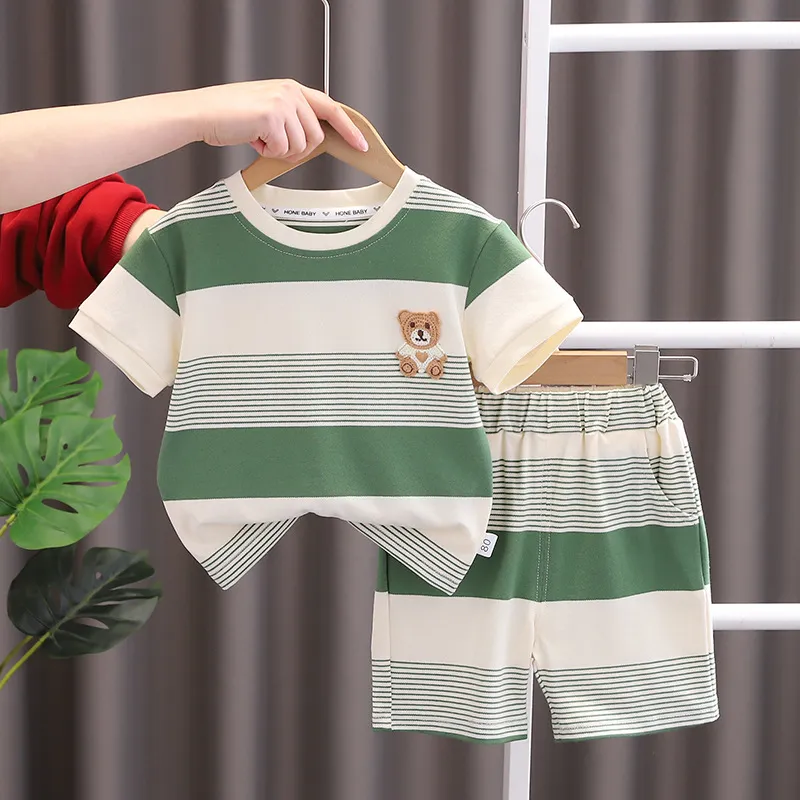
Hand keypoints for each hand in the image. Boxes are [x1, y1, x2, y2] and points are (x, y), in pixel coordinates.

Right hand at [190, 79, 368, 159]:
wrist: (203, 113)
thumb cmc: (231, 116)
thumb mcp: (268, 111)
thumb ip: (293, 120)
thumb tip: (311, 143)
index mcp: (292, 89)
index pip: (331, 108)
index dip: (348, 129)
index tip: (361, 145)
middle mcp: (290, 92)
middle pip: (316, 138)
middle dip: (297, 149)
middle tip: (273, 144)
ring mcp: (282, 103)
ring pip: (301, 148)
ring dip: (280, 152)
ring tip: (260, 138)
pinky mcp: (272, 118)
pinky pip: (282, 151)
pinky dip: (267, 153)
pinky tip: (253, 139)